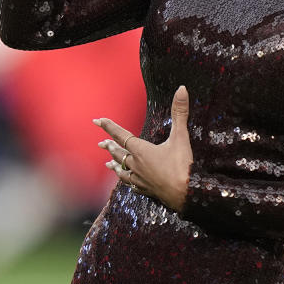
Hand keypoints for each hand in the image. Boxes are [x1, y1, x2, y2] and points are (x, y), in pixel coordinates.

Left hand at [93, 85, 192, 212]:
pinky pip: (131, 184)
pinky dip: (126, 180)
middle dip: (110, 146)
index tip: (97, 121)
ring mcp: (140, 179)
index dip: (109, 126)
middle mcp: (137, 165)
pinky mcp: (146, 190)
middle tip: (101, 143)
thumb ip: (180, 112)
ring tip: (108, 163)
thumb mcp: (181, 136)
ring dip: (115, 165)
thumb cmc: (182, 165)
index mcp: (142, 151)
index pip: (121, 135)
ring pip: (122, 170)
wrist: (186, 195)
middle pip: (119, 153)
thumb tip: (182, 89)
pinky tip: (127, 182)